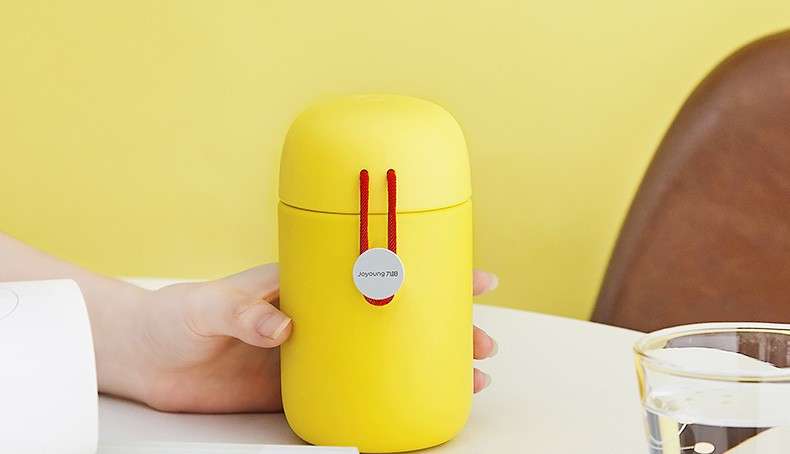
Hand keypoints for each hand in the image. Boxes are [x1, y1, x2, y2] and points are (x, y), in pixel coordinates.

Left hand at [106, 265, 498, 412]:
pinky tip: (412, 404)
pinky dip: (388, 398)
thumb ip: (244, 310)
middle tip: (481, 340)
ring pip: (385, 357)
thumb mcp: (210, 305)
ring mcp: (316, 353)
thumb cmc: (178, 314)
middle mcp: (322, 317)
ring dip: (428, 364)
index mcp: (309, 282)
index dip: (428, 269)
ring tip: (469, 376)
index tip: (472, 275)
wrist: (149, 358)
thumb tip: (284, 324)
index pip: (376, 268)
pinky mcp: (300, 388)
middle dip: (446, 326)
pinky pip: (354, 394)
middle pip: (396, 316)